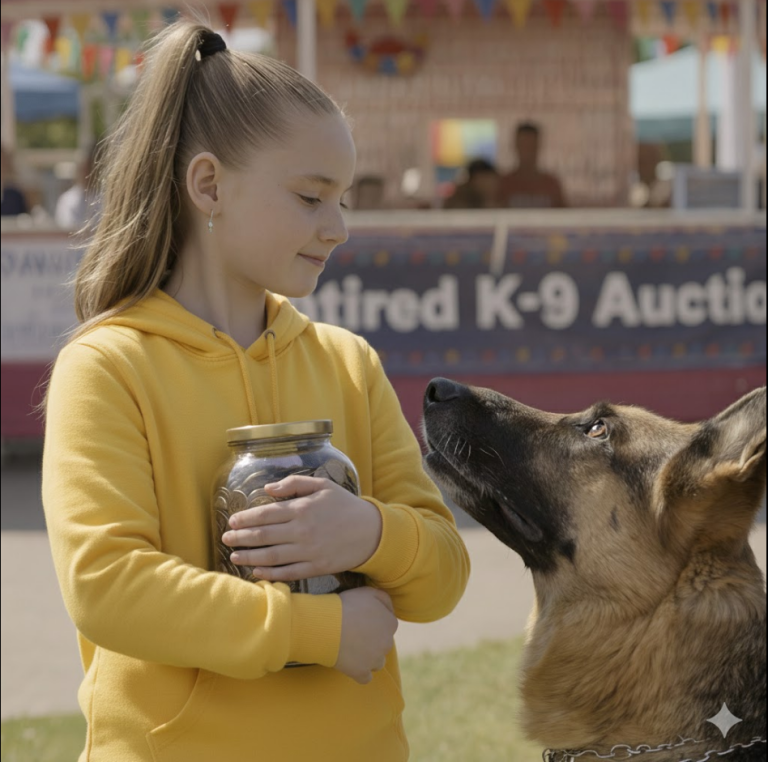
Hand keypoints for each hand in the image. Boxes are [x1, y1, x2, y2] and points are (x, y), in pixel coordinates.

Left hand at [222, 475, 382, 581]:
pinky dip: (269, 574)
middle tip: (226, 538)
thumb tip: (268, 489)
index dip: (246, 519)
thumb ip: (294, 484)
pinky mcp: (316, 568)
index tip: (233, 521)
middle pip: (263, 536)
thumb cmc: (345, 505)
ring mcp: (308, 552)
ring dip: (249, 557)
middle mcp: (302, 531)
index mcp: (302, 509)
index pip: (266, 514)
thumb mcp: (322, 485)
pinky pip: (287, 573)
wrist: (371, 532)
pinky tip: (256, 571)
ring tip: (234, 556)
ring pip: (271, 556)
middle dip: (241, 537)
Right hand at [335, 587, 397, 683]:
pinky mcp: (361, 673)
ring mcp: (375, 660)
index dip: (374, 621)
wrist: (328, 625)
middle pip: (382, 643)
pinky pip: (365, 677)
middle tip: (354, 633)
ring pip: (377, 661)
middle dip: (372, 639)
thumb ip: (384, 598)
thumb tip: (389, 609)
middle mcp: (387, 643)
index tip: (360, 619)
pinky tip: (351, 664)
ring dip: (368, 657)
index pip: (387, 624)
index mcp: (391, 623)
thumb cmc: (347, 605)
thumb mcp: (368, 591)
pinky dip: (359, 672)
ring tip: (352, 649)